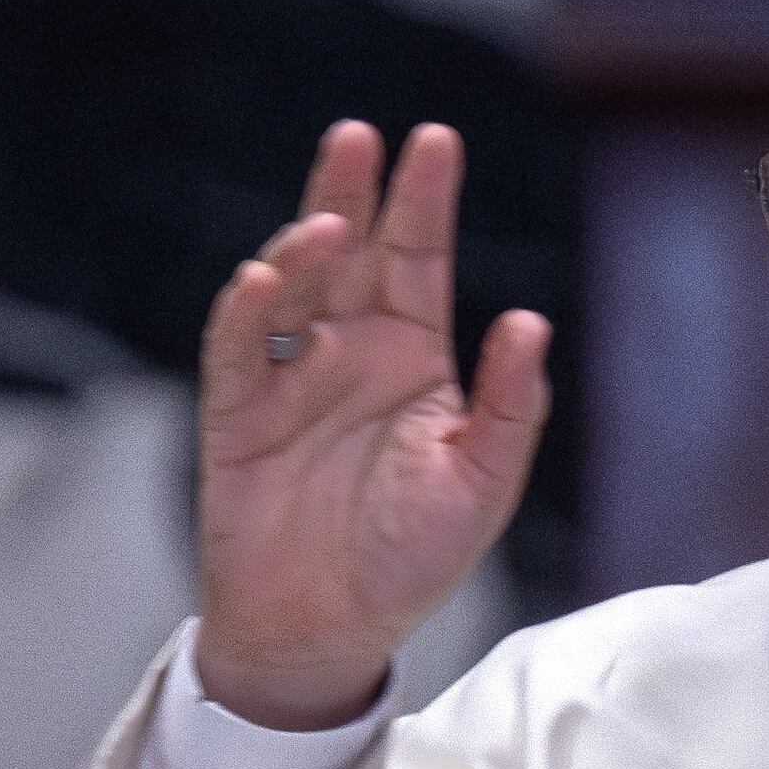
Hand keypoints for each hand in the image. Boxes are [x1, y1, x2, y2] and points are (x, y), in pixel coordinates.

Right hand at [193, 119, 550, 728]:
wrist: (329, 632)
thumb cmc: (410, 560)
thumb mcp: (481, 486)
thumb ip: (508, 406)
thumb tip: (530, 322)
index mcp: (413, 359)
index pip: (419, 262)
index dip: (425, 203)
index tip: (435, 141)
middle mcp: (349, 353)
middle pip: (350, 253)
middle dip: (353, 192)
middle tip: (360, 136)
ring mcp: (290, 379)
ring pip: (291, 287)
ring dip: (303, 247)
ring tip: (329, 219)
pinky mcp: (238, 416)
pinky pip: (238, 352)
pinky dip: (248, 313)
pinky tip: (265, 279)